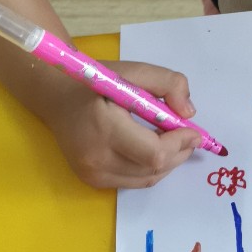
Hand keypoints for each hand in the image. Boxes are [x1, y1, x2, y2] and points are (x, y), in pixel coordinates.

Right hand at [42, 61, 200, 188]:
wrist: (56, 98)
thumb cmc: (95, 81)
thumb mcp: (133, 70)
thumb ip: (167, 83)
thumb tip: (188, 113)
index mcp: (104, 128)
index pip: (153, 153)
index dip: (179, 144)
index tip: (194, 131)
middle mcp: (96, 158)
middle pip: (152, 170)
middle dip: (179, 154)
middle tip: (190, 136)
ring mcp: (92, 174)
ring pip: (145, 180)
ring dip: (168, 163)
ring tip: (175, 141)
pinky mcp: (92, 180)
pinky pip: (132, 181)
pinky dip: (150, 168)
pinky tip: (154, 148)